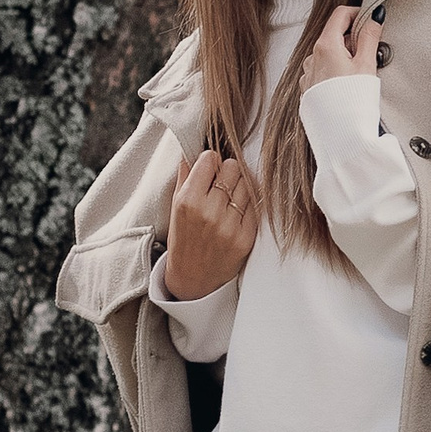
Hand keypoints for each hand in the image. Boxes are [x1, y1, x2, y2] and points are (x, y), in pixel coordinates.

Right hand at [165, 149, 261, 300]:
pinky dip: (248, 204)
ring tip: (229, 199)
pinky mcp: (246, 237)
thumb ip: (185, 178)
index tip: (210, 169)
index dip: (211, 161)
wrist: (193, 278)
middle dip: (227, 171)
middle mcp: (209, 211)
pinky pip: (255, 205)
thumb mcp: (175, 208)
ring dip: (239, 187)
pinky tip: (237, 211)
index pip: (210, 159)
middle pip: (232, 167)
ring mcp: (230, 225)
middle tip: (222, 183)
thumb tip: (194, 153)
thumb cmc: (183, 239)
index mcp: (188, 200)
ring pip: (246, 184)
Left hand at [298, 3, 381, 95]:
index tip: (368, 19)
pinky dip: (334, 70)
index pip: (339, 15)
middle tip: (369, 50)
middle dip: (352, 37)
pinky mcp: (309, 88)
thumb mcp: (366, 64)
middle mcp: (312, 57)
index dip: (356, 12)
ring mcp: (308, 73)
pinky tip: (346, 84)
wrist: (340, 133)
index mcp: (326, 46)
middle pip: (333, 34)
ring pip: (327, 53)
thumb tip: (374, 17)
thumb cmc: (353, 100)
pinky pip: (321, 70)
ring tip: (359, 72)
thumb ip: (370, 37)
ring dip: (342, 54)